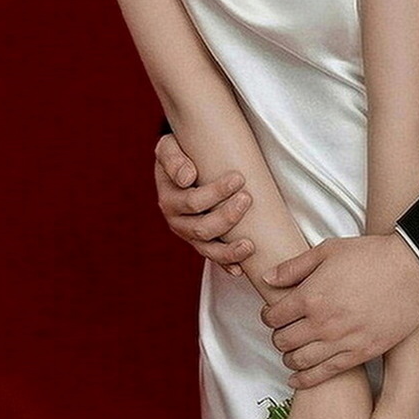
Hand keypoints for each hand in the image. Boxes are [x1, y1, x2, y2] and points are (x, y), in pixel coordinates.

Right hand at [154, 133, 253, 272]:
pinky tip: (240, 270)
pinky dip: (226, 264)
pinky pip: (213, 257)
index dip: (216, 193)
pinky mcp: (201, 242)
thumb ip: (173, 159)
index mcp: (169, 199)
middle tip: (247, 198)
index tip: (238, 178)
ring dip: (229, 250)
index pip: (192, 201)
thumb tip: (186, 178)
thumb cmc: (179, 153)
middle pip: (202, 228)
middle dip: (227, 216)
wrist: (182, 162)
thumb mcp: (169, 148)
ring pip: (208, 249)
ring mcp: (189, 234)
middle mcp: (176, 221)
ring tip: (249, 245)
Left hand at [260, 234, 418, 387]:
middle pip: (283, 341)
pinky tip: (297, 379)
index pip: (273, 317)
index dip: (268, 316)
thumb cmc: (372, 255)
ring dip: (289, 358)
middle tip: (283, 331)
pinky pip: (324, 374)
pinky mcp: (360, 353)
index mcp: (311, 295)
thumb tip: (267, 279)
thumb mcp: (328, 250)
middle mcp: (322, 322)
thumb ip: (294, 266)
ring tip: (291, 352)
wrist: (412, 269)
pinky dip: (306, 379)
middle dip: (278, 336)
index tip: (273, 314)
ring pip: (299, 360)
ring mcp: (341, 341)